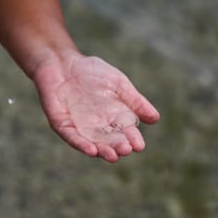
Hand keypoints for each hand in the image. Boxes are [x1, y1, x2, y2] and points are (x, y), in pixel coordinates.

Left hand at [34, 53, 159, 162]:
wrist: (63, 61)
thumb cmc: (92, 72)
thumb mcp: (119, 83)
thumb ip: (135, 101)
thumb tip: (155, 118)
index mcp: (114, 116)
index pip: (125, 131)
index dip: (132, 139)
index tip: (139, 146)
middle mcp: (98, 126)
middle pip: (110, 140)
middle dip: (118, 146)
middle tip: (126, 150)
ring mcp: (79, 126)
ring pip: (93, 143)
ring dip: (102, 150)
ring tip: (112, 156)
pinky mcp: (62, 124)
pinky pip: (71, 136)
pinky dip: (81, 143)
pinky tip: (91, 150)